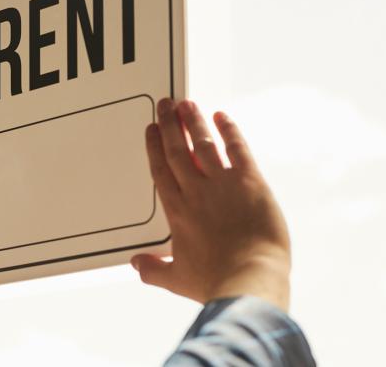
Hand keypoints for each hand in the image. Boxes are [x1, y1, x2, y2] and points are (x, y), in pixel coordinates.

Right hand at [132, 98, 291, 310]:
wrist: (248, 279)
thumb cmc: (214, 281)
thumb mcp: (177, 279)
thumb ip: (154, 270)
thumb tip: (135, 265)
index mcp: (177, 211)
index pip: (161, 170)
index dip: (154, 147)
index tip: (151, 129)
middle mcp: (195, 192)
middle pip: (176, 150)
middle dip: (169, 125)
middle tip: (164, 105)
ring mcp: (221, 185)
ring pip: (201, 144)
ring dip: (192, 121)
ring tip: (185, 103)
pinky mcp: (249, 183)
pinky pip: (236, 149)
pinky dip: (229, 130)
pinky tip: (221, 116)